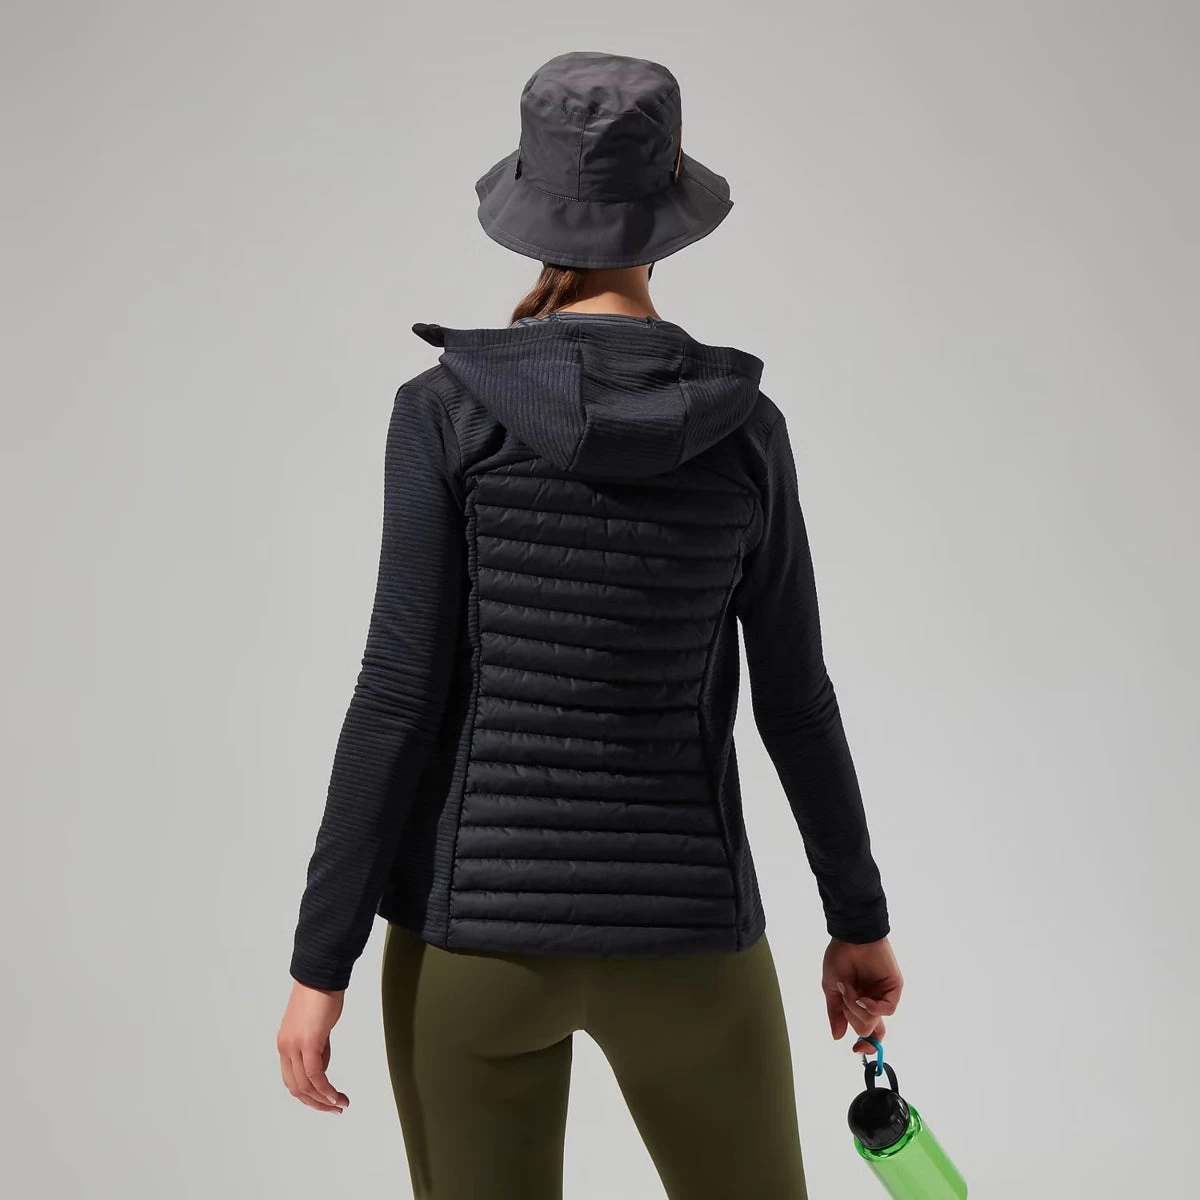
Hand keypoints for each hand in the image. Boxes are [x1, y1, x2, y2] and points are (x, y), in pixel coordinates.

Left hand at [277, 980, 349, 1112]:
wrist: (321, 976)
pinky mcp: (308, 1042)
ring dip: (323, 1100)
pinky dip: (325, 1089)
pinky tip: (335, 1096)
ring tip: (339, 1105)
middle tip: (334, 1109)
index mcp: (285, 1044)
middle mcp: (285, 1048)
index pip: (292, 1079)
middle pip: (296, 1088)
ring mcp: (294, 1046)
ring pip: (304, 1085)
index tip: (326, 1101)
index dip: (308, 1095)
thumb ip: (317, 1047)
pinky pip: (315, 1074)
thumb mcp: (316, 1027)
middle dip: (316, 1103)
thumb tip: (321, 1065)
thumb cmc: (320, 995)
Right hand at [822, 936, 902, 1055]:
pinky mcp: (894, 988)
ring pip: (875, 1022)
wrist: (850, 938)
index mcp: (861, 1004)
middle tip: (845, 998)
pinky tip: (863, 998)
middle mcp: (874, 1003)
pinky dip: (873, 1008)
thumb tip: (837, 1036)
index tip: (854, 1050)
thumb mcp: (831, 987)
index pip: (869, 1033)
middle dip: (852, 1018)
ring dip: (858, 1010)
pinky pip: (887, 1010)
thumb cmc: (840, 957)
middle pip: (869, 1030)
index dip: (865, 1045)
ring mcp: (884, 996)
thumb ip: (835, 1013)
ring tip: (850, 991)